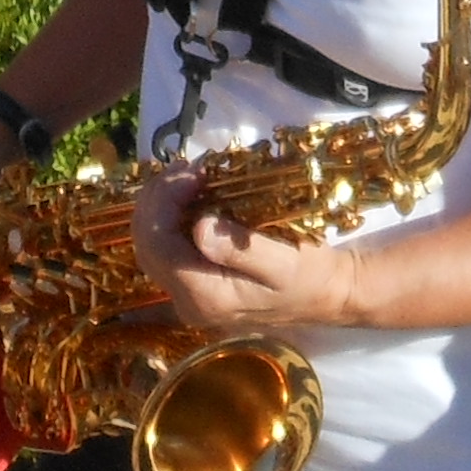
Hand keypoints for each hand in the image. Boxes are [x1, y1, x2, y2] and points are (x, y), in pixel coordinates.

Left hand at [133, 163, 353, 333]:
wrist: (324, 295)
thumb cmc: (308, 275)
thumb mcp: (284, 262)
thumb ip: (240, 249)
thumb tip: (199, 228)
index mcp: (205, 297)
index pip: (158, 245)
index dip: (163, 201)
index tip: (194, 172)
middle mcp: (187, 302)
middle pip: (146, 244)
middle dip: (157, 198)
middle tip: (188, 167)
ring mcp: (187, 296)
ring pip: (150, 244)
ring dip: (161, 204)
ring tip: (188, 174)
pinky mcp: (192, 285)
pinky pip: (166, 247)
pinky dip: (169, 215)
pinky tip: (189, 194)